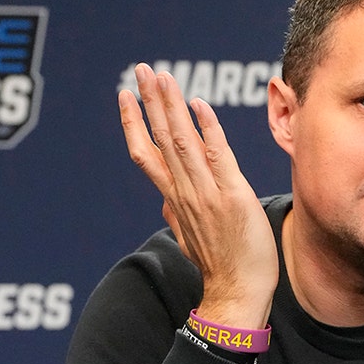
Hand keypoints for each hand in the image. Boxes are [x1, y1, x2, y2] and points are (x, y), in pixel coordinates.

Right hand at [119, 63, 277, 328]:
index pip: (146, 154)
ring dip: (171, 106)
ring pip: (181, 140)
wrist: (237, 293)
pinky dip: (207, 127)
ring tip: (161, 76)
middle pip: (160, 138)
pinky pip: (216, 154)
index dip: (133, 123)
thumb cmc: (221, 267)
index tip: (125, 96)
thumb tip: (165, 203)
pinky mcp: (231, 195)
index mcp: (174, 200)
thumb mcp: (190, 239)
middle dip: (149, 101)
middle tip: (141, 69)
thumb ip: (176, 216)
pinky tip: (198, 104)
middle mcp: (184, 192)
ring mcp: (206, 193)